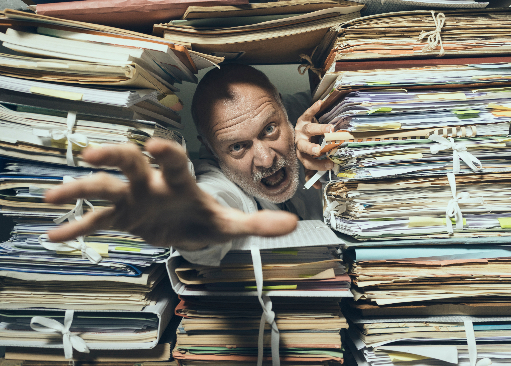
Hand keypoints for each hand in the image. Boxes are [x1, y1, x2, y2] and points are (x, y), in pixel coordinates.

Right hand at [45, 139, 297, 250]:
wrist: (186, 227)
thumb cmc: (205, 217)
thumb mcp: (230, 224)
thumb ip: (257, 223)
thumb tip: (293, 223)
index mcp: (180, 182)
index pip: (175, 163)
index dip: (167, 153)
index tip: (157, 144)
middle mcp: (152, 185)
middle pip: (131, 164)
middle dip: (115, 156)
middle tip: (92, 154)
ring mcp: (133, 200)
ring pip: (104, 190)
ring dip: (79, 191)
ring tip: (51, 197)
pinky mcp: (120, 219)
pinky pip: (94, 222)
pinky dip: (75, 229)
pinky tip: (53, 237)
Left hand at [295, 100, 333, 188]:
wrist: (301, 131)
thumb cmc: (307, 147)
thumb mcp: (308, 159)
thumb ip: (312, 171)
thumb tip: (317, 187)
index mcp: (301, 154)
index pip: (308, 162)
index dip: (317, 165)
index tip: (330, 166)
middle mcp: (299, 142)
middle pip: (304, 146)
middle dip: (311, 149)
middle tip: (319, 150)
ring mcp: (301, 130)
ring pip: (308, 129)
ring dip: (319, 129)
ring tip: (330, 129)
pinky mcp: (303, 118)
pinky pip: (307, 113)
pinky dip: (314, 108)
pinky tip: (321, 103)